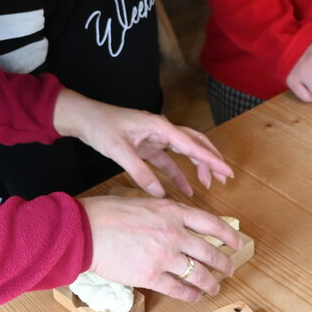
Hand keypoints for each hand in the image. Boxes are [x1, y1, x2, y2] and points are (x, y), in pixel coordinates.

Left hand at [53, 89, 232, 196]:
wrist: (84, 118)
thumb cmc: (101, 127)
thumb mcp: (119, 150)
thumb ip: (139, 172)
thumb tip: (159, 193)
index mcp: (160, 126)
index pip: (192, 145)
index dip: (211, 160)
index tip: (227, 172)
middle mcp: (162, 129)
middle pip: (195, 144)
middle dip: (211, 160)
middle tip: (225, 178)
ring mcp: (156, 137)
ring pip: (185, 151)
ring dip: (198, 166)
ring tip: (210, 184)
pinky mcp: (148, 145)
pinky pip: (169, 160)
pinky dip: (178, 173)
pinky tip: (185, 189)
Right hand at [80, 195, 239, 301]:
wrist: (87, 230)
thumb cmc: (109, 213)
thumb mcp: (144, 202)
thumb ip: (165, 213)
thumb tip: (179, 223)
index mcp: (173, 211)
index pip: (212, 224)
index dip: (229, 235)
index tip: (237, 242)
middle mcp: (174, 233)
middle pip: (211, 252)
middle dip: (225, 264)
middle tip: (229, 269)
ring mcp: (164, 256)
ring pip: (200, 274)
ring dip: (212, 283)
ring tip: (215, 287)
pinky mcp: (151, 276)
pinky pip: (179, 289)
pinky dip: (191, 295)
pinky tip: (196, 297)